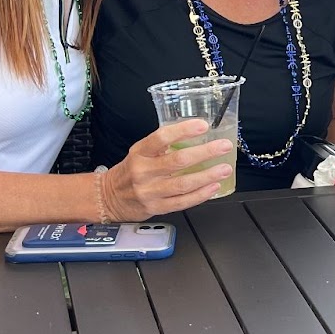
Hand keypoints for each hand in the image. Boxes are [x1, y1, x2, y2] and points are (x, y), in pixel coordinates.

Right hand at [102, 121, 235, 219]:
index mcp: (140, 152)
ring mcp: (149, 191)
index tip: (203, 125)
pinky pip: (182, 202)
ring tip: (225, 169)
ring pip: (183, 184)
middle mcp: (143, 171)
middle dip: (205, 153)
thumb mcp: (140, 153)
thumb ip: (162, 146)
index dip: (183, 130)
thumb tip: (195, 136)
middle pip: (177, 161)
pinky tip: (213, 187)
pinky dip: (200, 195)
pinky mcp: (156, 208)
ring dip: (207, 176)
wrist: (109, 198)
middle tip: (223, 146)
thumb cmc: (130, 171)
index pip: (161, 137)